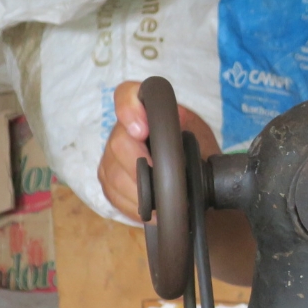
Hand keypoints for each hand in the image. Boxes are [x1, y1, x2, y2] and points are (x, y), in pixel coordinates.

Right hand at [98, 80, 219, 221]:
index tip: (141, 129)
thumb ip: (185, 123)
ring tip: (160, 201)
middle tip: (159, 177)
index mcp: (144, 110)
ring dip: (138, 191)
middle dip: (138, 163)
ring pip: (114, 174)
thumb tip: (177, 116)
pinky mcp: (109, 180)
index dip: (128, 109)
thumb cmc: (196, 153)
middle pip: (118, 143)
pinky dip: (133, 207)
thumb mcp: (197, 135)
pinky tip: (151, 212)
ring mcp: (111, 156)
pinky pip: (113, 195)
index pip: (125, 94)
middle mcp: (122, 130)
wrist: (197, 183)